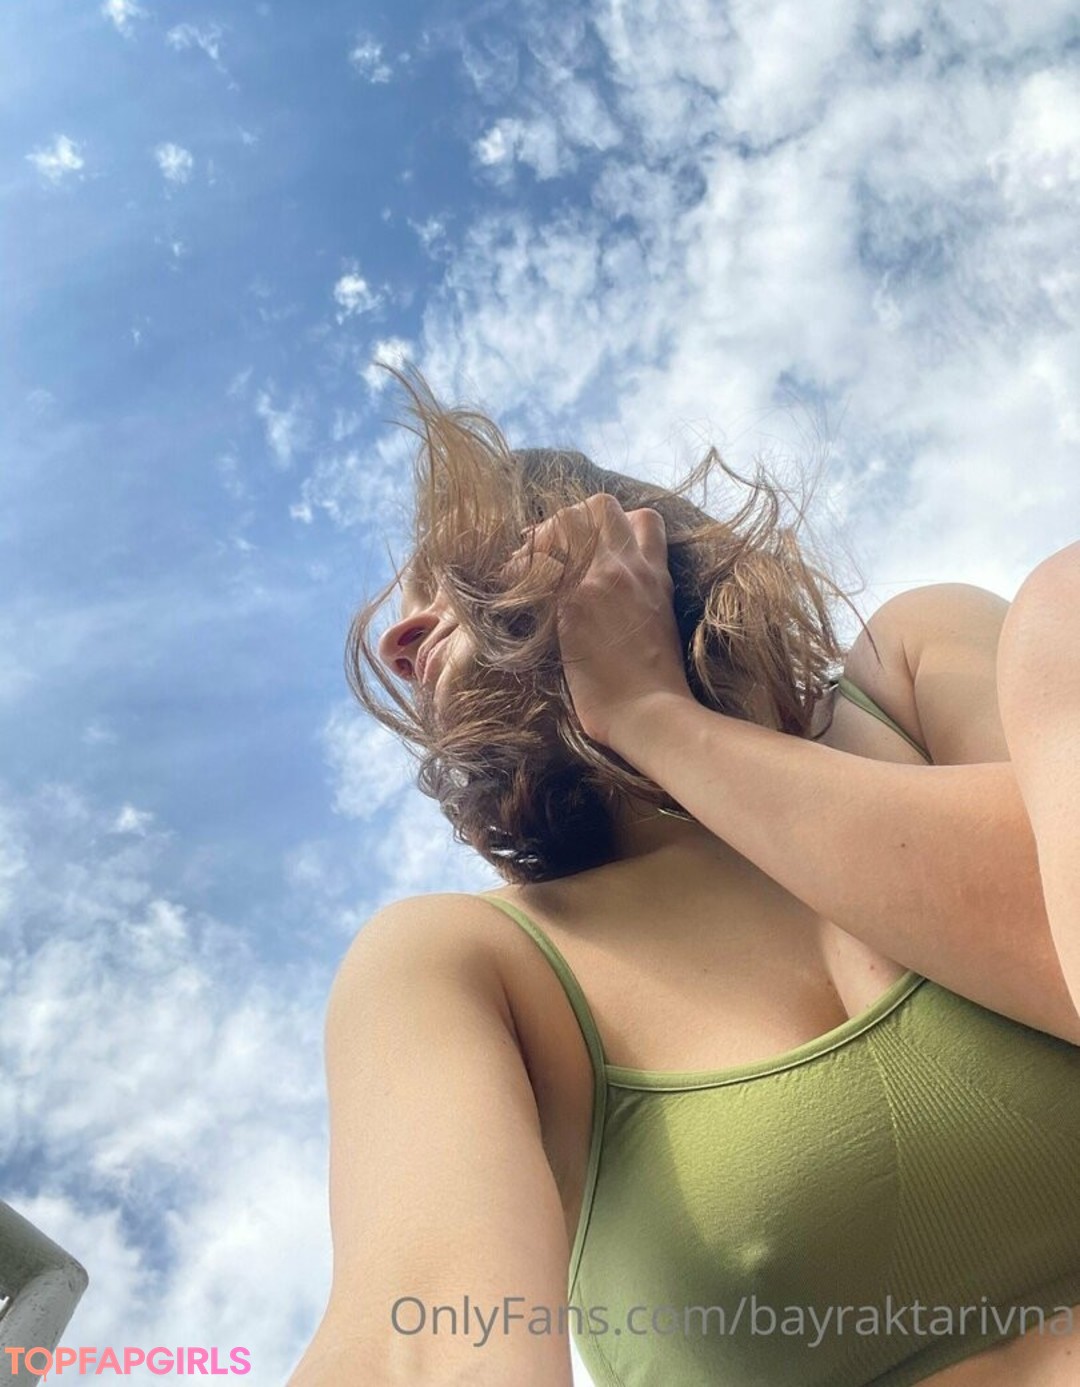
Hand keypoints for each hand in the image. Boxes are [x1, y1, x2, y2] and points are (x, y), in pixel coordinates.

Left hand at [502, 493, 693, 749]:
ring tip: (523, 570)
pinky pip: (535, 565)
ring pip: (566, 522)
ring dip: (540, 539)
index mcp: (655, 574)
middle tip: (546, 552)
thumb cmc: (656, 687)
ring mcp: (601, 579)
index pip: (643, 518)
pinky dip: (515, 571)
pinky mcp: (572, 602)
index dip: (613, 525)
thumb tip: (614, 604)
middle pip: (600, 506)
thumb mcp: (659, 627)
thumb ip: (642, 601)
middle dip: (568, 520)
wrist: (652, 712)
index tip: (587, 548)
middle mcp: (630, 566)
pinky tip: (506, 594)